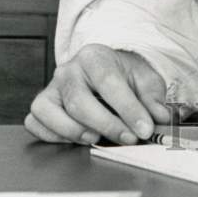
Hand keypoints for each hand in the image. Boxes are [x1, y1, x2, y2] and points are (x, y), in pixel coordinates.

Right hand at [24, 44, 171, 144]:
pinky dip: (52, 135)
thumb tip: (162, 117)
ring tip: (96, 139)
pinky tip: (75, 139)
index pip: (109, 82)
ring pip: (50, 112)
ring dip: (75, 132)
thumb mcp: (145, 80)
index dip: (127, 108)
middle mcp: (68, 70)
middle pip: (79, 101)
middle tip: (129, 138)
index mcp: (94, 57)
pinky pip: (35, 123)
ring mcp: (51, 89)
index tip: (144, 128)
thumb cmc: (123, 76)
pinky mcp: (41, 106)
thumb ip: (154, 98)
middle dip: (106, 125)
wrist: (105, 72)